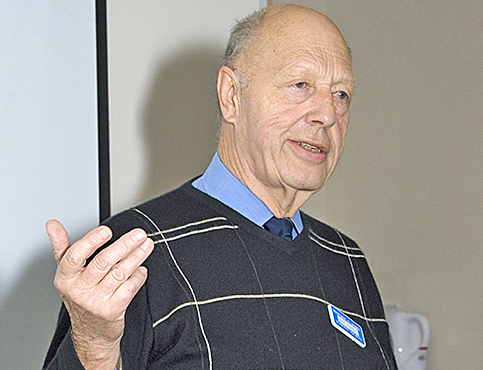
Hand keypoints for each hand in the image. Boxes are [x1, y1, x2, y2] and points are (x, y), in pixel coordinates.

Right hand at [46, 220, 153, 369]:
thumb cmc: (81, 296)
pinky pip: (129, 288)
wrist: (91, 332)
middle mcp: (78, 290)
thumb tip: (52, 225)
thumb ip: (61, 246)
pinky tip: (142, 268)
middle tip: (139, 234)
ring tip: (146, 245)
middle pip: (103, 262)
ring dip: (136, 257)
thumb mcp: (67, 273)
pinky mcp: (112, 311)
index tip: (107, 231)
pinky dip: (139, 276)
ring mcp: (95, 302)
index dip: (91, 241)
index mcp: (65, 278)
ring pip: (119, 273)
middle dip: (124, 245)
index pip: (74, 256)